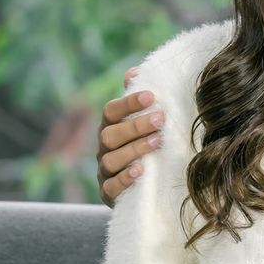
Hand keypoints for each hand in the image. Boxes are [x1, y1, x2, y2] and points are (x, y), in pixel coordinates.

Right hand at [98, 70, 166, 205]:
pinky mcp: (108, 193)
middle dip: (135, 126)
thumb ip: (140, 100)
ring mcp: (104, 171)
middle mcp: (103, 148)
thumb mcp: (144, 123)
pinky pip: (110, 186)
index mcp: (110, 127)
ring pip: (111, 159)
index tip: (151, 96)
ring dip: (135, 149)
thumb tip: (134, 71)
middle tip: (160, 118)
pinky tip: (141, 171)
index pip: (110, 111)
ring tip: (158, 141)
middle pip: (110, 135)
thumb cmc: (144, 147)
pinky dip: (124, 178)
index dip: (128, 103)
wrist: (143, 187)